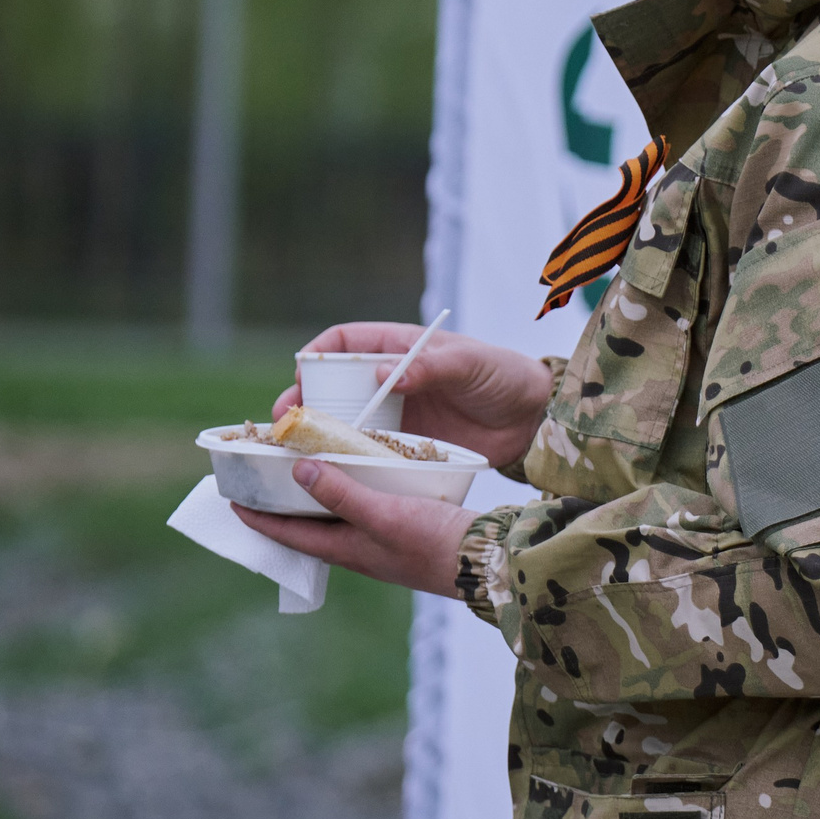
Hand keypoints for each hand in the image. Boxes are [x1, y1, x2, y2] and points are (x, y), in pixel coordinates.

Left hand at [236, 460, 474, 599]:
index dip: (258, 518)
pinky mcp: (403, 530)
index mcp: (344, 549)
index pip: (287, 534)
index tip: (231, 500)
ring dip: (317, 497)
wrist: (486, 562)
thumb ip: (341, 494)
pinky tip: (361, 474)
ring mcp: (381, 541)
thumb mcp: (383, 515)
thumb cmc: (433, 543)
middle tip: (264, 479)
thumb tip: (296, 470)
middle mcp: (357, 548)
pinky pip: (363, 509)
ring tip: (305, 471)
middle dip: (284, 505)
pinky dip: (350, 491)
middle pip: (308, 527)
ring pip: (336, 518)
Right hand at [277, 322, 551, 468]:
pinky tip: (330, 475)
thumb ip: (431, 366)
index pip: (344, 343)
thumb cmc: (504, 376)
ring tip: (294, 451)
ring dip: (317, 434)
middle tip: (284, 422)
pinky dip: (346, 461)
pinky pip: (366, 452)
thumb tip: (381, 374)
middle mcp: (389, 381)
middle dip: (304, 400)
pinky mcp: (404, 446)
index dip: (316, 355)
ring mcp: (394, 415)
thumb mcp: (471, 363)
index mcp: (400, 349)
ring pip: (342, 422)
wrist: (534, 419)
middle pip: (331, 386)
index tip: (300, 375)